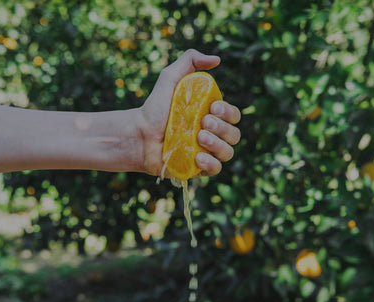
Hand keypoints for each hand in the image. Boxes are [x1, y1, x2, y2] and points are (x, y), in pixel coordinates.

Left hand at [136, 49, 241, 176]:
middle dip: (222, 127)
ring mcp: (207, 153)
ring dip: (218, 144)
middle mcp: (214, 135)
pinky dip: (211, 164)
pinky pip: (216, 169)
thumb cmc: (155, 107)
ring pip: (228, 152)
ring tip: (199, 137)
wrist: (138, 133)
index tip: (212, 107)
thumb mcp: (170, 77)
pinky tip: (198, 156)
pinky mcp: (198, 169)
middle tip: (202, 121)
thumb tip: (216, 59)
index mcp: (213, 116)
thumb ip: (190, 60)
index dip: (228, 112)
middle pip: (234, 134)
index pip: (234, 116)